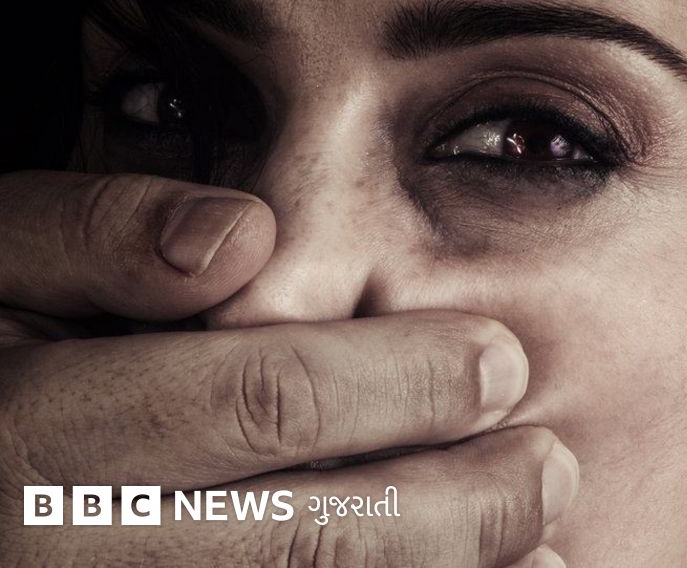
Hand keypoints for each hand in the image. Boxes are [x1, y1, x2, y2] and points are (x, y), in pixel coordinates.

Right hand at [0, 171, 577, 566]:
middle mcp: (74, 555)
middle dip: (460, 510)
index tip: (500, 361)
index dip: (402, 385)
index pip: (263, 403)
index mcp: (41, 433)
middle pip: (316, 540)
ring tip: (544, 554)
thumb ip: (96, 237)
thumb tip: (247, 241)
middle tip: (550, 468)